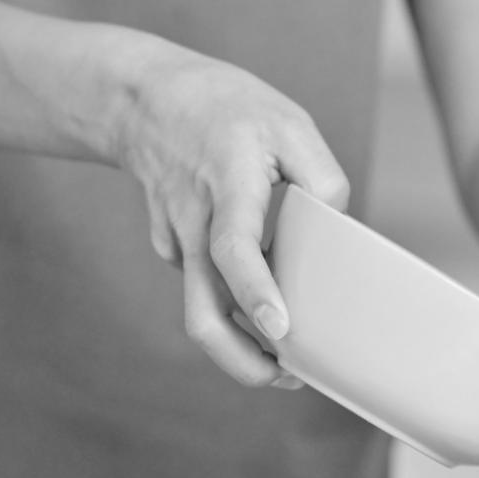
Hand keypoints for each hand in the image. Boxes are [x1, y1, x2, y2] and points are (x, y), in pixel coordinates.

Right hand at [113, 45, 348, 386]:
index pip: (234, 248)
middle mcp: (194, 223)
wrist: (143, 99)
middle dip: (240, 360)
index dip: (256, 292)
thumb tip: (335, 229)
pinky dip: (232, 304)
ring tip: (283, 362)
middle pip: (203, 310)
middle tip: (283, 378)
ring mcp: (176, 239)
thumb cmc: (227, 108)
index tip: (280, 328)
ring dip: (239, 346)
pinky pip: (203, 285)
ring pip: (199, 310)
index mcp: (227, 186)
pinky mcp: (171, 247)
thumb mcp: (289, 122)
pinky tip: (263, 302)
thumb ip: (323, 176)